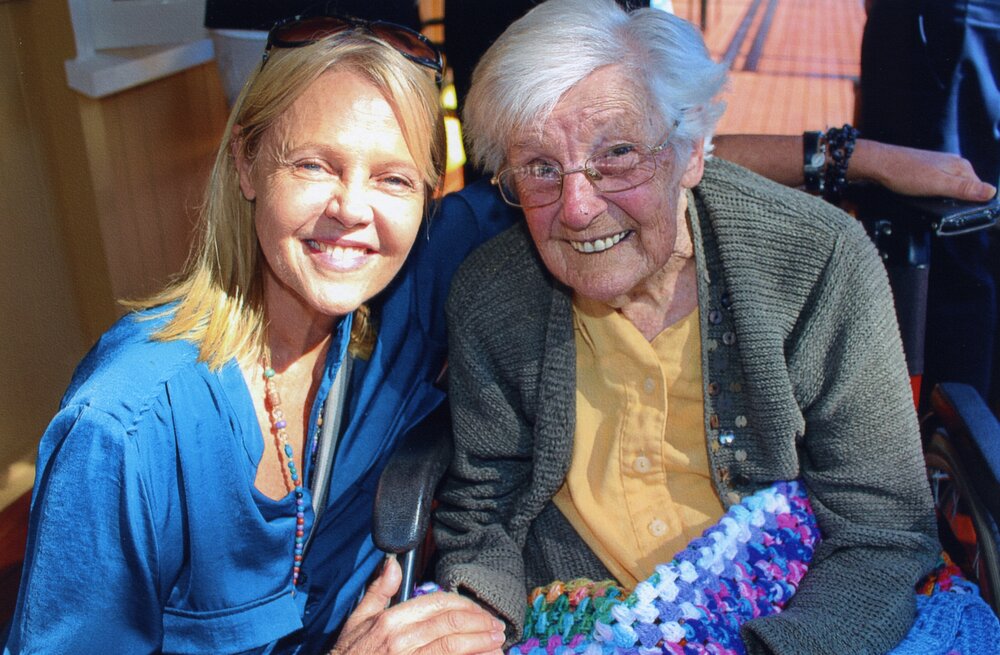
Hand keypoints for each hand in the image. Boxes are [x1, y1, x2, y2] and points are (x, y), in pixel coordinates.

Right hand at [329, 557, 505, 654]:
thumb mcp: (357, 620)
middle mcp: (401, 639)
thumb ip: (378, 591)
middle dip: (479, 623)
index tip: (479, 611)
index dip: (463, 606)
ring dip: (480, 643)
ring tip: (497, 642)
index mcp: (390, 621)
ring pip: (453, 646)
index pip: (436, 604)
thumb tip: (392, 564)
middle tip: (496, 626)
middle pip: (450, 624)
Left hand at [851, 140, 996, 201]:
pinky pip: (936, 186)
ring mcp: (938, 166)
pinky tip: (923, 197)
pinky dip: (932, 194)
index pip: (979, 188)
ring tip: (930, 202)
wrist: (877, 165)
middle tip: (941, 209)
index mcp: (960, 166)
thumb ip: (964, 189)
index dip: (972, 203)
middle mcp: (952, 164)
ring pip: (949, 188)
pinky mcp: (926, 171)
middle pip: (964, 189)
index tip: (961, 213)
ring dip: (943, 199)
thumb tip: (991, 192)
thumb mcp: (938, 184)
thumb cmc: (904, 173)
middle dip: (956, 202)